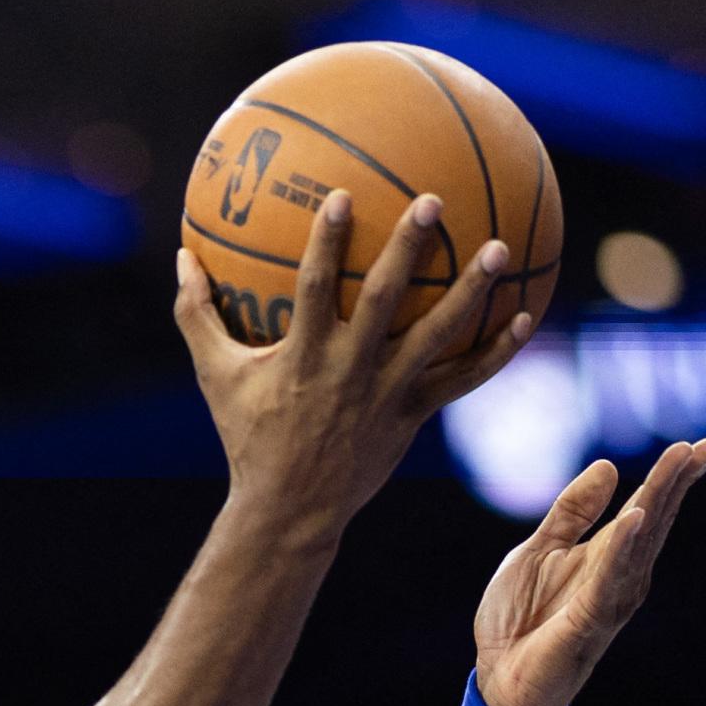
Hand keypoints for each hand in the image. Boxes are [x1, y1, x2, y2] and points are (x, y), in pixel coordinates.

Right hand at [174, 191, 537, 533]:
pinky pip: (462, 380)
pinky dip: (496, 352)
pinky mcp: (412, 415)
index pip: (313, 287)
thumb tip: (180, 256)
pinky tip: (524, 318)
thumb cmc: (249, 436)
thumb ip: (196, 314)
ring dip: (471, 293)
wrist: (289, 510)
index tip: (343, 195)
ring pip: (436, 337)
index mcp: (302, 356)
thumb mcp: (216, 375)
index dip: (327, 242)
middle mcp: (349, 370)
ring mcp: (387, 394)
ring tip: (498, 249)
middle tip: (433, 201)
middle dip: (408, 250)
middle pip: (384, 301)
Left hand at [472, 440, 705, 705]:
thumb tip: (610, 466)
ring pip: (642, 539)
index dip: (674, 476)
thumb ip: (571, 511)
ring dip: (660, 497)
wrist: (499, 677)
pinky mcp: (590, 617)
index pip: (648, 507)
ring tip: (681, 460)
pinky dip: (622, 544)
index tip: (702, 445)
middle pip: (655, 517)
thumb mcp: (539, 549)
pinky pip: (609, 575)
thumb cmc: (519, 619)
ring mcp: (611, 596)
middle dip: (679, 480)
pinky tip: (636, 514)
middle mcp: (620, 573)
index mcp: (607, 553)